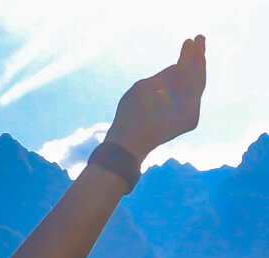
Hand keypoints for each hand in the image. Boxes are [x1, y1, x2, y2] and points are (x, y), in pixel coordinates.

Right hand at [105, 35, 206, 159]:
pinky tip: (188, 75)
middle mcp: (192, 107)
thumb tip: (179, 68)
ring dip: (196, 71)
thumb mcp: (142, 89)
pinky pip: (193, 97)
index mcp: (181, 98)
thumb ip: (164, 76)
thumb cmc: (129, 116)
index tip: (191, 39)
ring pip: (197, 87)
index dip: (190, 54)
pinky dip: (191, 85)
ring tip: (195, 55)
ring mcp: (192, 115)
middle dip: (199, 58)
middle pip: (199, 77)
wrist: (128, 146)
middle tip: (200, 40)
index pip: (190, 70)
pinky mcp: (189, 121)